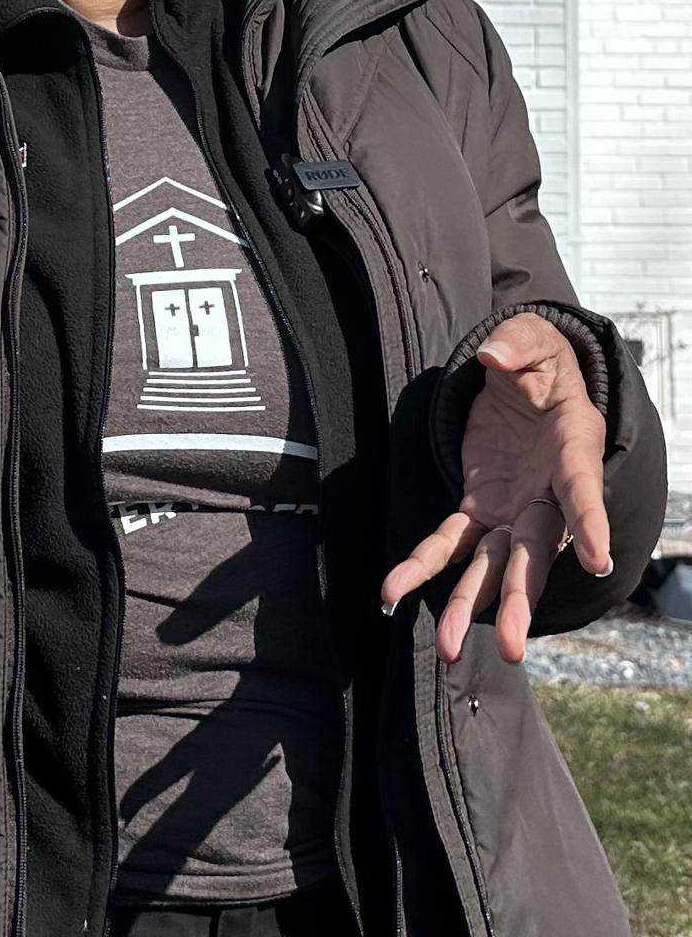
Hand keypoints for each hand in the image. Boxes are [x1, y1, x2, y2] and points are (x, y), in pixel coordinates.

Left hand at [381, 312, 610, 663]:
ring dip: (468, 605)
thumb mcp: (537, 344)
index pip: (582, 493)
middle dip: (519, 599)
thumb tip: (494, 356)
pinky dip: (422, 565)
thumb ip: (519, 346)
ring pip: (491, 567)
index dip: (590, 525)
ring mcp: (513, 511)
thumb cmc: (543, 367)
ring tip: (445, 647)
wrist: (531, 385)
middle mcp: (546, 498)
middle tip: (509, 647)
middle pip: (533, 555)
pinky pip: (449, 543)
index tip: (598, 558)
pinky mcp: (480, 509)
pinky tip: (393, 591)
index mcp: (572, 455)